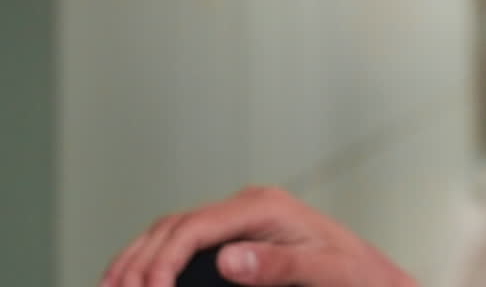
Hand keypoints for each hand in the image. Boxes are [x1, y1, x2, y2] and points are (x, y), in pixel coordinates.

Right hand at [100, 185, 415, 286]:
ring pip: (170, 231)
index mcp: (265, 207)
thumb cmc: (357, 275)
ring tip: (109, 286)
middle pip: (173, 225)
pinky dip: (153, 259)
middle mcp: (247, 207)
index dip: (161, 259)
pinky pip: (183, 242)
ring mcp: (239, 221)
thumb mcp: (325, 271)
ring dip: (136, 257)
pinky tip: (136, 278)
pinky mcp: (236, 238)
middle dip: (137, 260)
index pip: (195, 225)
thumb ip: (278, 264)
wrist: (375, 278)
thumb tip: (229, 259)